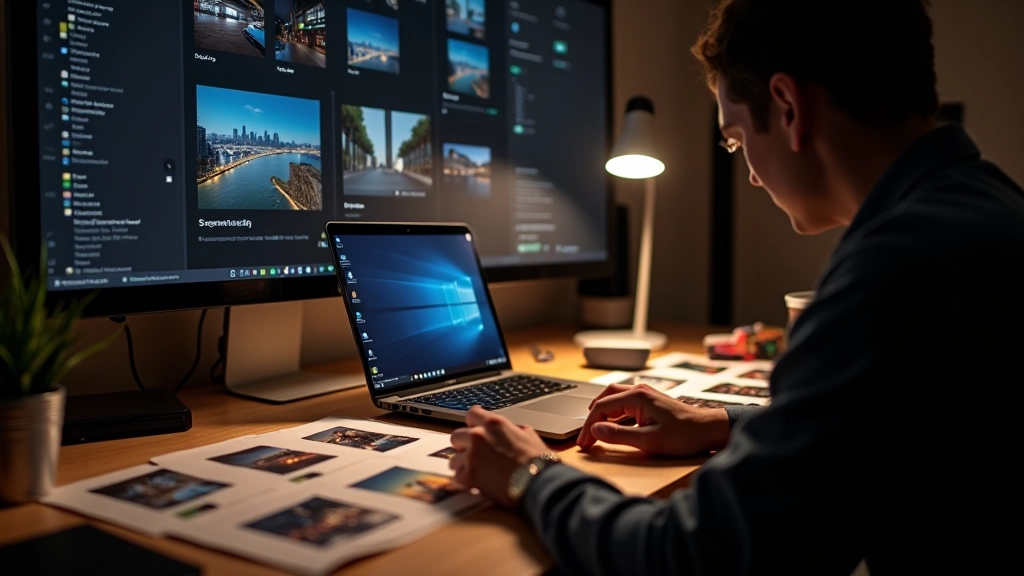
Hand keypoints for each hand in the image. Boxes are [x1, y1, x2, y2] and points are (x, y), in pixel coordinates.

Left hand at [449, 406, 550, 507]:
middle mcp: (479, 436)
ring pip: (453, 458)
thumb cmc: (538, 461)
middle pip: (456, 436)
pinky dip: (464, 481)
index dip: (472, 423)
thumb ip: (514, 430)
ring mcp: (472, 456)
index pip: (471, 414)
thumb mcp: (529, 436)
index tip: (473, 429)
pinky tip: (475, 483)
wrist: (539, 483)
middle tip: (474, 454)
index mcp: (494, 423)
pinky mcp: (469, 476)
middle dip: (464, 445)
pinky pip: (456, 477)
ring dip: (463, 465)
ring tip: (476, 471)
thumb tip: (515, 431)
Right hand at [576, 384, 730, 456]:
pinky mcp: (650, 401)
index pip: (601, 408)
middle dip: (592, 417)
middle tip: (585, 437)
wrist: (709, 430)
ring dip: (601, 413)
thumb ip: (620, 436)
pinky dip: (613, 413)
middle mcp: (639, 391)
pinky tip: (611, 425)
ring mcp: (645, 394)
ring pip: (614, 398)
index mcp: (637, 397)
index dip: (589, 427)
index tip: (583, 444)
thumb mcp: (649, 441)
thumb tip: (596, 431)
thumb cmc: (684, 435)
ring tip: (593, 430)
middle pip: (605, 397)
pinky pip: (624, 403)